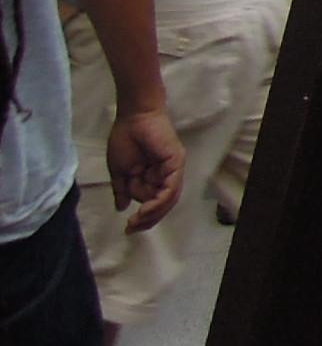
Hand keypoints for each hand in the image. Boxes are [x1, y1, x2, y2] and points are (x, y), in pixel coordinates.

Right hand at [107, 109, 184, 232]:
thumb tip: (121, 207)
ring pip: (169, 198)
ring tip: (138, 220)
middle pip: (163, 203)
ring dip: (154, 213)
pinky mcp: (176, 162)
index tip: (128, 227)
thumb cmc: (124, 139)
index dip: (143, 217)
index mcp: (153, 177)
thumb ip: (122, 189)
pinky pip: (172, 187)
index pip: (152, 202)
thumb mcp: (119, 171)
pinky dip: (161, 201)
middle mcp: (166, 174)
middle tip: (132, 228)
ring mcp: (173, 168)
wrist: (131, 117)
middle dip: (148, 218)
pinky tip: (147, 209)